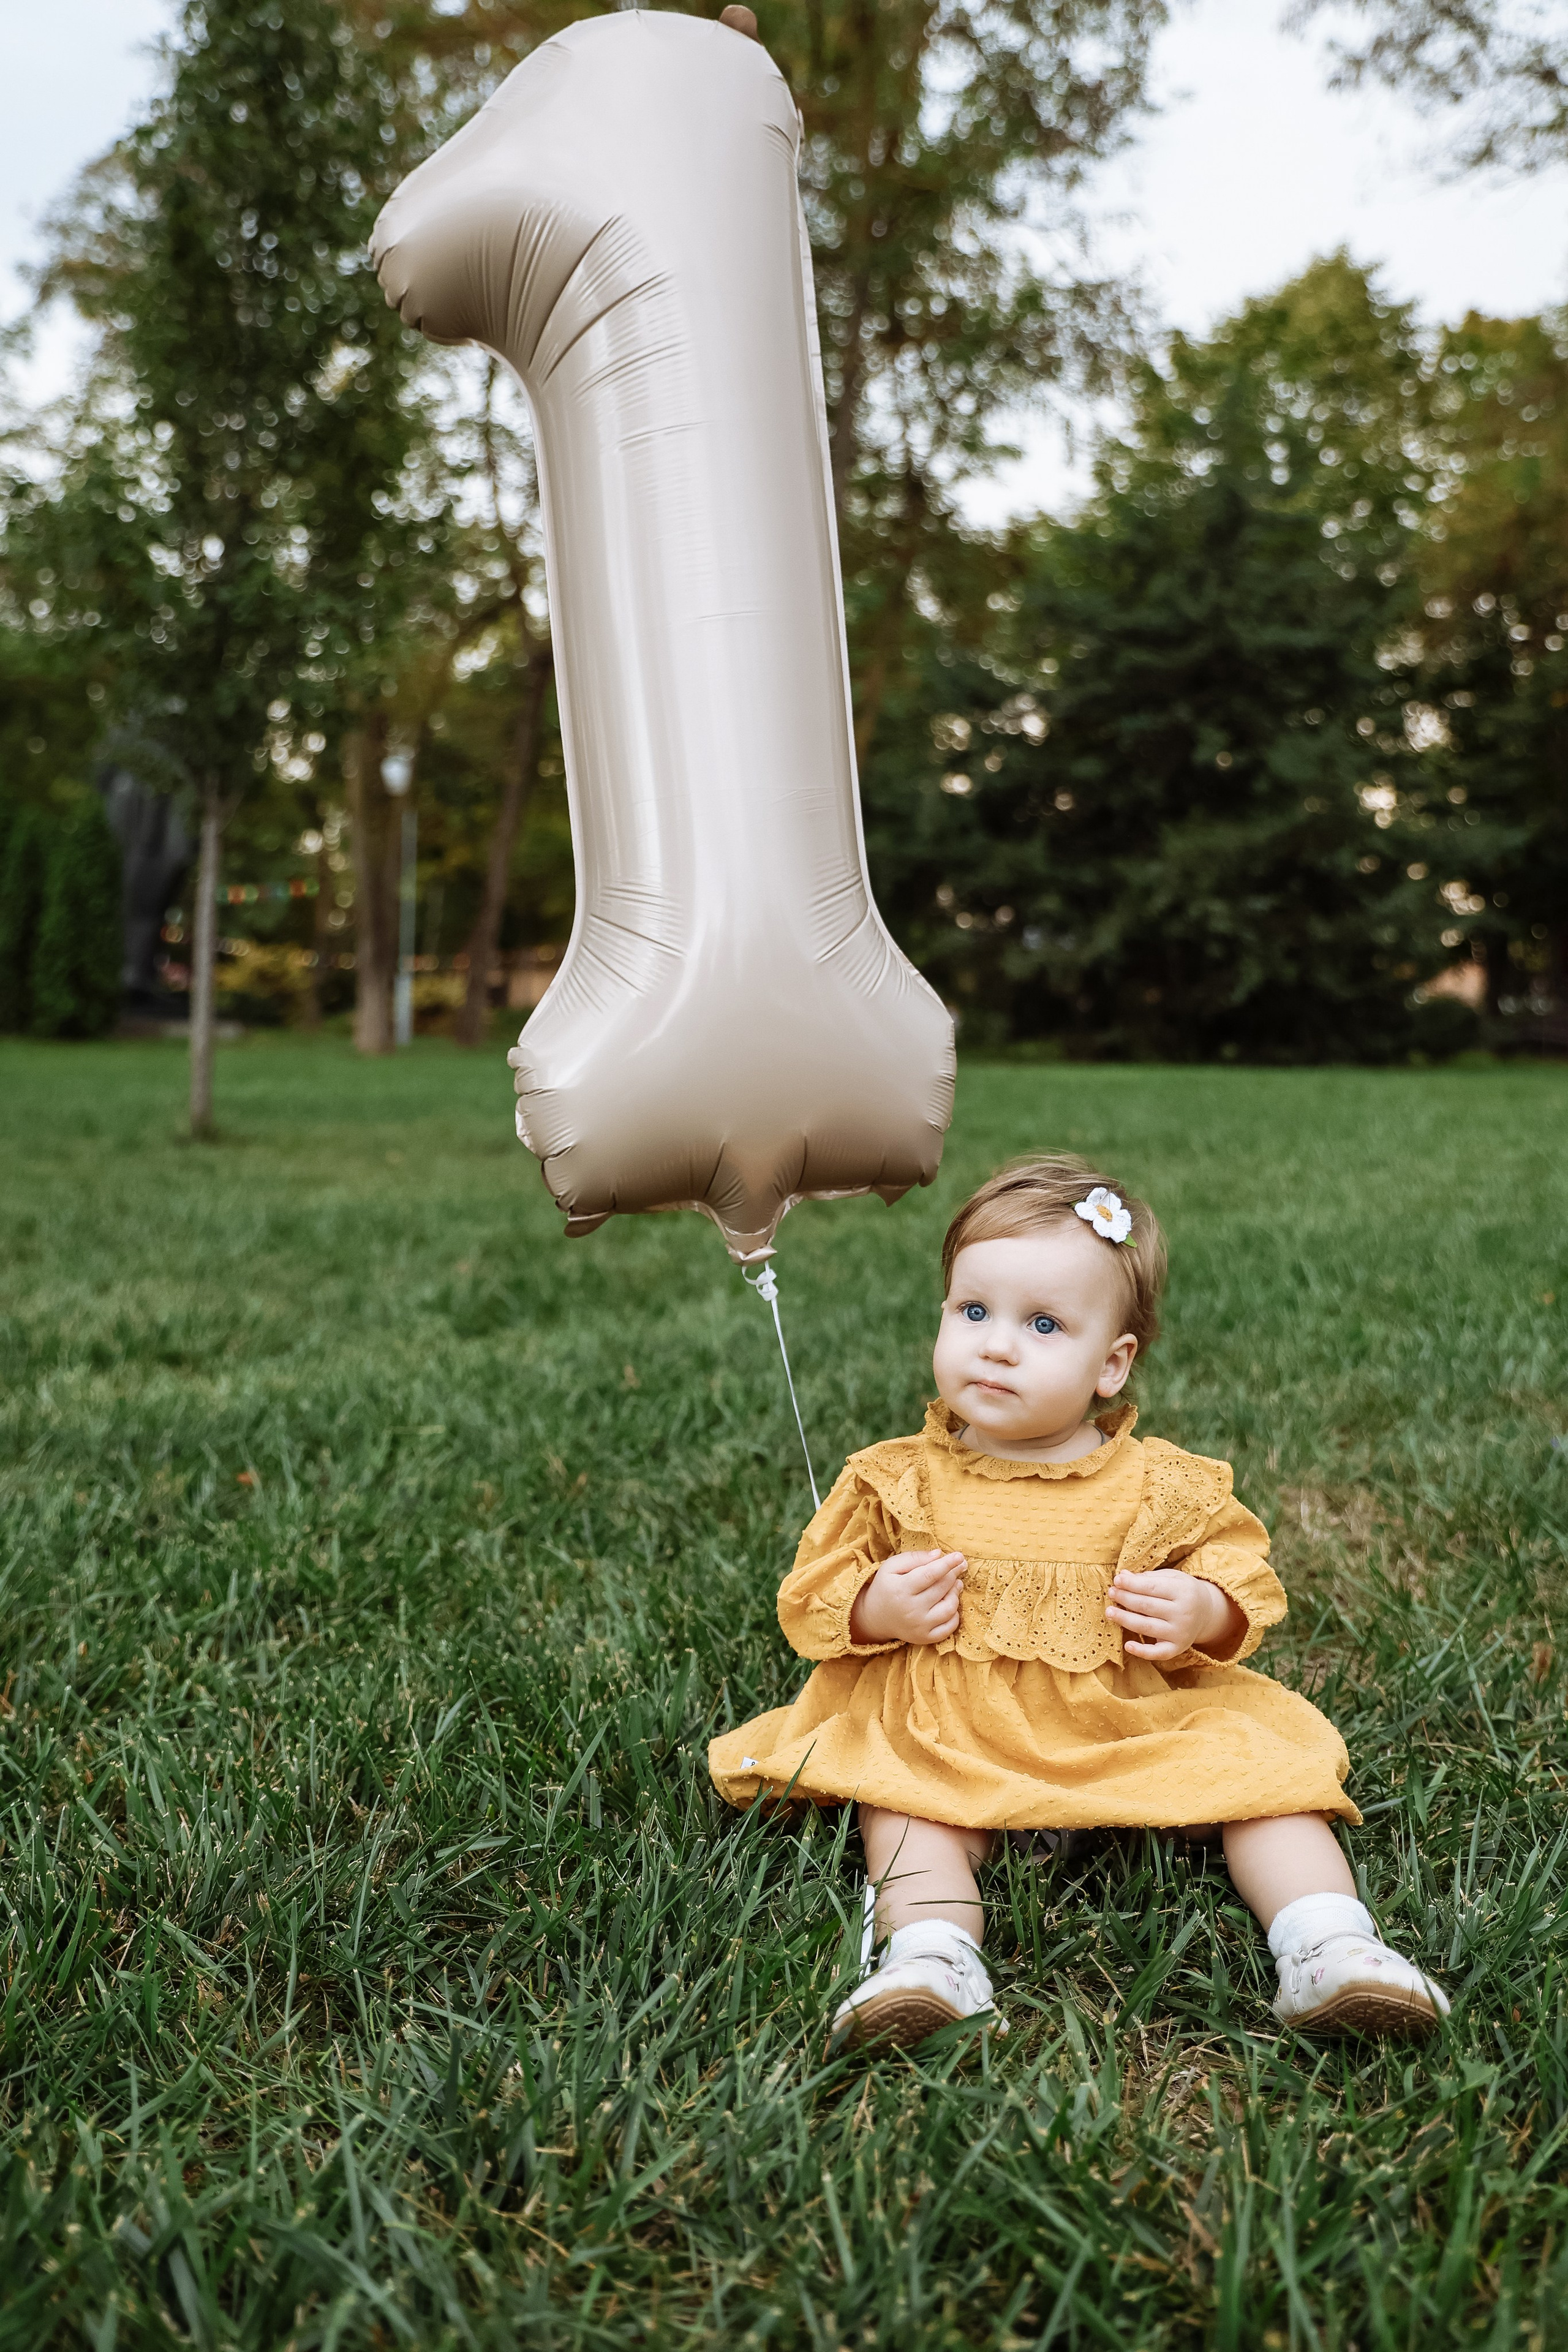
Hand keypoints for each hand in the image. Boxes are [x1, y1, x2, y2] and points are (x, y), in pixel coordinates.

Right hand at [850, 1549, 965, 1646]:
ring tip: (954, 1584)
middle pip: (942, 1588)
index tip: (959, 1556)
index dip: (947, 1564)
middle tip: (957, 1567)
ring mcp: (919, 1626)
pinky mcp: (925, 1638)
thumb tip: (939, 1555)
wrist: (876, 1617)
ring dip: (955, 1593)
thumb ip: (914, 1557)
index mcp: (901, 1589)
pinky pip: (950, 1627)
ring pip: (950, 1608)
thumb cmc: (887, 1587)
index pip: (930, 1574)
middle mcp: (911, 1610)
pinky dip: (955, 1614)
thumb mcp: (892, 1566)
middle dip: (953, 1574)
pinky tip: (949, 1603)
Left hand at [1105, 1569, 1244, 1662]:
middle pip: (1147, 1606)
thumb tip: (1122, 1575)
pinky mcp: (1177, 1648)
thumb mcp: (1171, 1578)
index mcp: (1183, 1591)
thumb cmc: (1182, 1591)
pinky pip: (1157, 1652)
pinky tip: (1127, 1645)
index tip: (1116, 1580)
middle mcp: (1183, 1613)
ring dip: (1125, 1619)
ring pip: (1147, 1627)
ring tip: (1109, 1612)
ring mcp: (1180, 1632)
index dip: (1132, 1584)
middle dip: (1125, 1599)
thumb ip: (1147, 1577)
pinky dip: (1142, 1651)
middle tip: (1111, 1593)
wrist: (1207, 1612)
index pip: (1151, 1587)